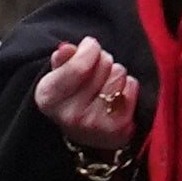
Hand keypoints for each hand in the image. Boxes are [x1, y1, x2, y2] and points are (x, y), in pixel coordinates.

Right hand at [36, 33, 140, 155]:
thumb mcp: (58, 77)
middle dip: (102, 60)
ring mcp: (96, 125)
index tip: (90, 44)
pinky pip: (132, 87)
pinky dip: (127, 87)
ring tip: (105, 85)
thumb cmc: (71, 98)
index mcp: (49, 98)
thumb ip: (62, 60)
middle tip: (97, 71)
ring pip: (119, 73)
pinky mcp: (119, 130)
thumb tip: (67, 49)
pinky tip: (116, 98)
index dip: (89, 50)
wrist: (85, 135)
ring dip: (115, 74)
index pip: (78, 66)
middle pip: (103, 64)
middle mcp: (70, 116)